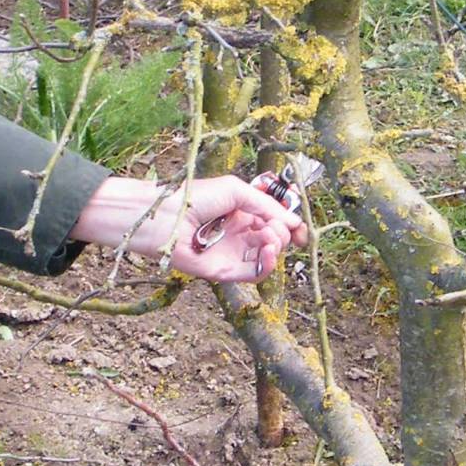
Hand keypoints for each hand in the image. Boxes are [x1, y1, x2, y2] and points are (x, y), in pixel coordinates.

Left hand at [73, 174, 308, 283]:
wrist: (165, 215)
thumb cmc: (195, 196)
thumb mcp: (236, 191)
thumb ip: (266, 206)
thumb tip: (294, 222)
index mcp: (241, 215)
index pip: (273, 223)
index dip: (288, 225)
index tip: (300, 226)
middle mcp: (238, 236)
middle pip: (273, 241)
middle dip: (281, 234)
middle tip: (274, 227)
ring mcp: (232, 255)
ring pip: (266, 259)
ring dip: (276, 249)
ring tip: (271, 239)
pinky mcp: (224, 272)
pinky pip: (253, 274)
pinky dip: (268, 265)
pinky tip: (269, 251)